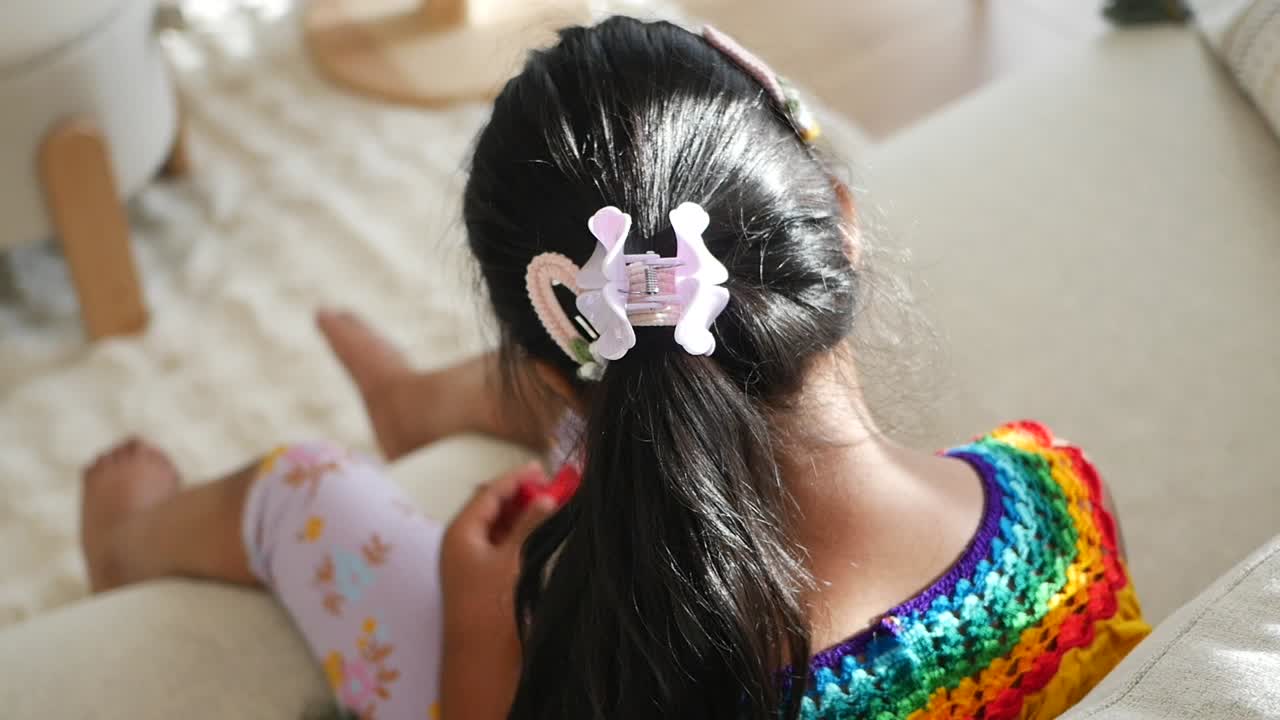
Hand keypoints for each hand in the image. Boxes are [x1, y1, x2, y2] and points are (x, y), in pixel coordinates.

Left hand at [439, 462, 557, 718]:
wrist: (480, 659)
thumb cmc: (491, 605)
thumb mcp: (513, 558)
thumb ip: (530, 523)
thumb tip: (548, 496)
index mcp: (461, 532)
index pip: (489, 492)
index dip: (517, 478)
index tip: (544, 468)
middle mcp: (462, 543)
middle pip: (492, 507)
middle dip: (522, 495)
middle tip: (553, 488)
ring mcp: (471, 563)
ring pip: (499, 527)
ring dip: (524, 515)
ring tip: (552, 508)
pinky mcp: (483, 580)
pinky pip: (502, 546)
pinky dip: (521, 535)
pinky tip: (542, 535)